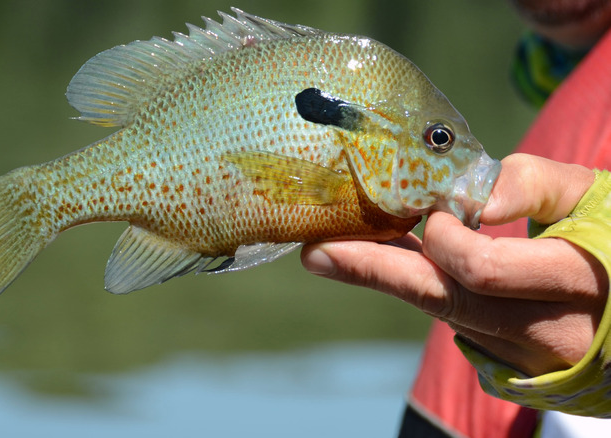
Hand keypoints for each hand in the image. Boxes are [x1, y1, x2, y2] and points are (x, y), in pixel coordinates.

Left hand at [301, 154, 607, 375]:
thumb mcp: (592, 199)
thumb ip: (535, 185)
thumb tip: (470, 195)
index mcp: (573, 282)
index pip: (483, 270)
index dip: (446, 239)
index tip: (431, 213)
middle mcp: (540, 329)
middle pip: (440, 299)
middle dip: (373, 269)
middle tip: (317, 251)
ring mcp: (519, 351)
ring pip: (437, 310)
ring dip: (384, 275)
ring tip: (329, 251)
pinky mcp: (502, 356)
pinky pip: (446, 315)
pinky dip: (415, 284)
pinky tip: (387, 259)